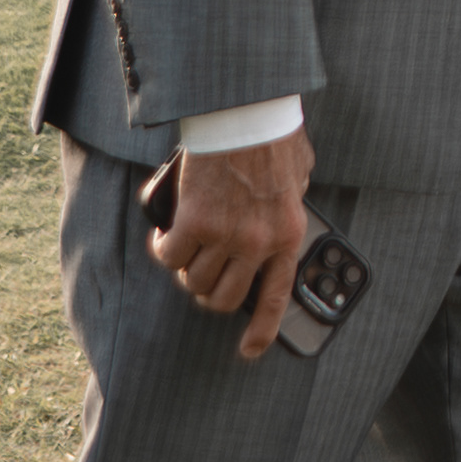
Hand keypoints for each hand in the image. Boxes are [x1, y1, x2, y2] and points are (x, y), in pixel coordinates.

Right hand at [145, 128, 313, 361]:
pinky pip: (170, 256)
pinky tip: (162, 238)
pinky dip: (161, 250)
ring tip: (181, 250)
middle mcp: (257, 245)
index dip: (261, 330)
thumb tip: (279, 209)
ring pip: (193, 281)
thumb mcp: (299, 175)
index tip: (250, 349)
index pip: (275, 298)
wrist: (245, 112)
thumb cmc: (271, 135)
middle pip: (223, 298)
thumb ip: (290, 200)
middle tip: (200, 275)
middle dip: (207, 293)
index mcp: (287, 235)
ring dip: (184, 270)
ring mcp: (226, 237)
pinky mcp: (194, 223)